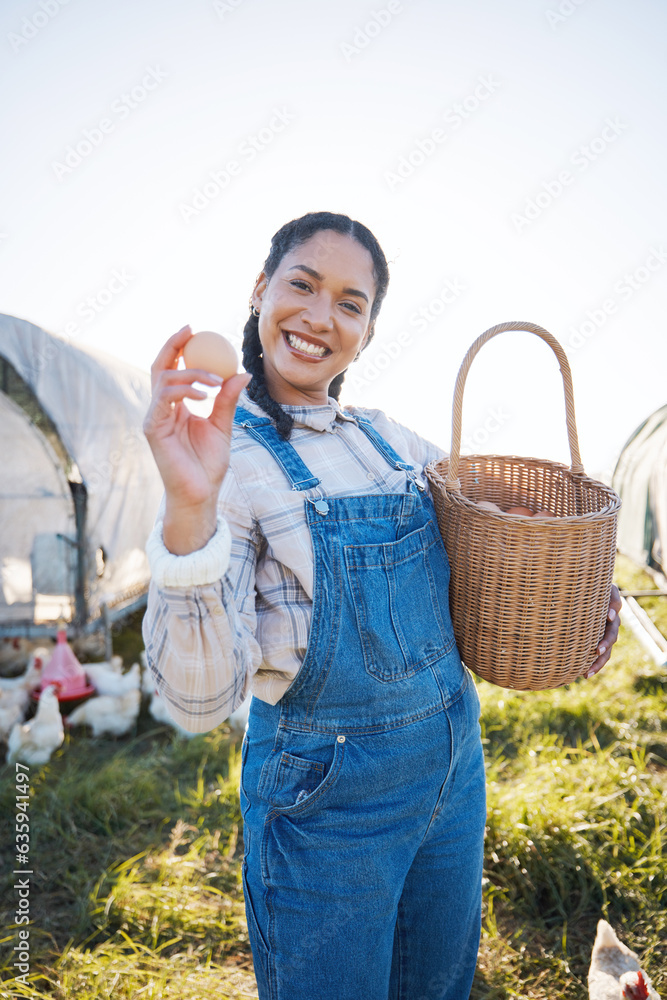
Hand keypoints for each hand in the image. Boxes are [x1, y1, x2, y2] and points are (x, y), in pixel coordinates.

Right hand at [143, 324, 250, 511]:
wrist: (200, 493)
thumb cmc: (209, 464)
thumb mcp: (223, 426)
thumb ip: (228, 400)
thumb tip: (242, 373)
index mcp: (176, 406)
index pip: (173, 369)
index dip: (179, 347)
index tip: (196, 330)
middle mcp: (161, 408)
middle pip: (160, 366)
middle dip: (172, 344)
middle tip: (191, 330)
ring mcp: (154, 417)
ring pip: (164, 378)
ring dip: (191, 372)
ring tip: (215, 381)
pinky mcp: (152, 428)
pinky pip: (164, 398)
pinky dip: (183, 390)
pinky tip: (203, 394)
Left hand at [585, 584, 621, 677]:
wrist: (577, 594)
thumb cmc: (583, 587)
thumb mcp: (590, 584)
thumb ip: (595, 590)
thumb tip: (605, 609)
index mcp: (608, 604)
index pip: (615, 604)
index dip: (613, 609)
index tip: (609, 616)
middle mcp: (610, 621)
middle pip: (612, 633)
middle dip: (606, 643)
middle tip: (598, 650)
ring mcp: (604, 632)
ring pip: (606, 650)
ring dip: (599, 661)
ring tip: (587, 672)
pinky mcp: (596, 641)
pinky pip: (598, 656)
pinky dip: (593, 665)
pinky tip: (584, 674)